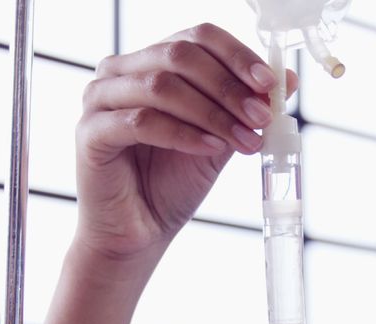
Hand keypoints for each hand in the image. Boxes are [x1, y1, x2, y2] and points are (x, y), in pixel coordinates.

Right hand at [75, 23, 297, 263]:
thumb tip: (286, 79)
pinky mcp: (89, 133)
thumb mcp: (219, 138)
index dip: (237, 56)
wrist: (139, 232)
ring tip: (243, 138)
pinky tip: (210, 148)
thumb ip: (243, 107)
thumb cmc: (171, 183)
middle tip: (261, 116)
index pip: (197, 37)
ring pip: (162, 86)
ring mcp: (99, 100)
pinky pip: (141, 122)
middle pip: (180, 55)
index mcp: (149, 63)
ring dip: (211, 112)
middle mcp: (119, 72)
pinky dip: (183, 134)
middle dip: (229, 86)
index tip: (270, 85)